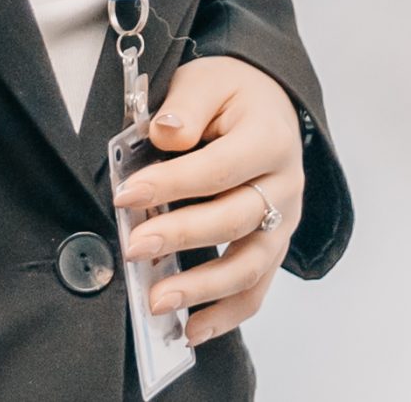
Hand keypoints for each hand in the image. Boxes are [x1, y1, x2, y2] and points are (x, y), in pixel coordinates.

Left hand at [109, 54, 304, 345]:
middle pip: (234, 220)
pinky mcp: (274, 247)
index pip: (218, 169)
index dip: (171, 183)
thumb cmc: (231, 95)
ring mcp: (284, 222)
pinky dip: (226, 314)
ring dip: (202, 288)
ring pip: (249, 266)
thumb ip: (186, 106)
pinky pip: (256, 289)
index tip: (126, 195)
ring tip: (157, 301)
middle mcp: (284, 186)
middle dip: (180, 237)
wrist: (267, 104)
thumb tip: (166, 132)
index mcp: (270, 138)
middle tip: (134, 249)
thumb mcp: (207, 80)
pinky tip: (192, 329)